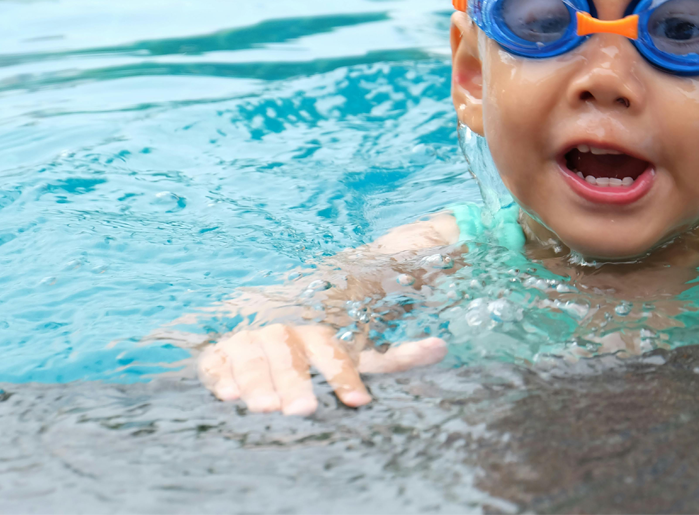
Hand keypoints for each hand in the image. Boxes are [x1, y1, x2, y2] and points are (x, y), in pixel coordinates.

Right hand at [198, 324, 447, 415]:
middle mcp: (284, 331)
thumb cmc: (320, 354)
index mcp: (318, 331)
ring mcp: (249, 339)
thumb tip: (442, 347)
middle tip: (304, 411)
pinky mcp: (218, 353)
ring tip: (265, 409)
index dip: (345, 375)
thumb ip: (396, 356)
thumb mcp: (358, 354)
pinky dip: (222, 377)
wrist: (263, 327)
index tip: (359, 403)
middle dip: (297, 381)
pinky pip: (217, 362)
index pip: (333, 349)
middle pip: (290, 353)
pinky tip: (228, 395)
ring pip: (254, 356)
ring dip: (259, 381)